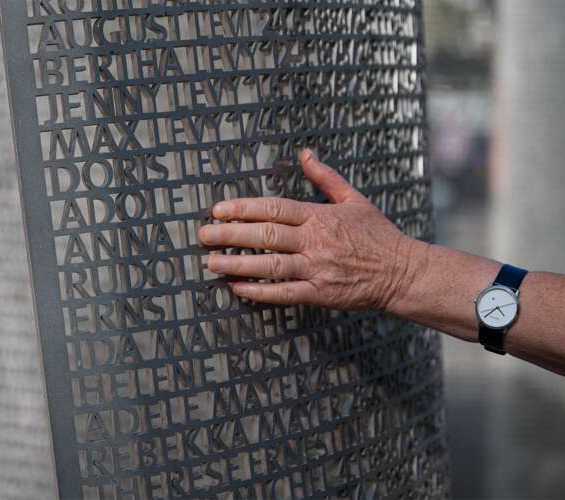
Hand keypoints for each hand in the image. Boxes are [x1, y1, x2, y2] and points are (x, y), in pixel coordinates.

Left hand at [198, 148, 419, 309]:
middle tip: (204, 235)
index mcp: (320, 217)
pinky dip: (260, 293)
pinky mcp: (321, 294)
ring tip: (212, 262)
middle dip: (231, 235)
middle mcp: (316, 241)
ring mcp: (317, 269)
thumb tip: (306, 153)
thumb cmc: (377, 235)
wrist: (402, 272)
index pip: (275, 208)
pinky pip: (285, 294)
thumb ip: (325, 178)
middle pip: (266, 236)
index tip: (219, 209)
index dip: (245, 208)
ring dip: (238, 264)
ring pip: (271, 266)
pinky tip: (238, 289)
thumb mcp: (355, 199)